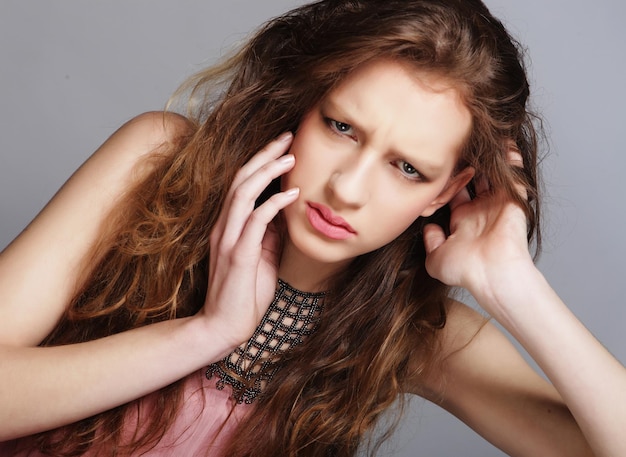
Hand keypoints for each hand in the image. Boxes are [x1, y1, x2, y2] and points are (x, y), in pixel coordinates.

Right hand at [200, 132, 298, 349]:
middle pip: (240, 179)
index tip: (282, 146)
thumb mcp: (261, 258)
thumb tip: (283, 212)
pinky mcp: (238, 255)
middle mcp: (224, 228)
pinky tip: (292, 194)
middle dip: (264, 155)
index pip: (241, 184)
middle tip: (287, 137)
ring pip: (243, 193)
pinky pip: (256, 221)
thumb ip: (268, 234)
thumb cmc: (244, 295)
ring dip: (268, 171)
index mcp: (228, 227)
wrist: (222, 328)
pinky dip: (274, 203)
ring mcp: (228, 240)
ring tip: (290, 156)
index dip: (260, 162)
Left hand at [423, 151, 533, 311]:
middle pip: (472, 179)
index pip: (453, 192)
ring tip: (478, 135)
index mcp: (463, 221)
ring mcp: (497, 205)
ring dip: (486, 157)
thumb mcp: (436, 259)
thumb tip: (428, 229)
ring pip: (492, 174)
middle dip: (464, 163)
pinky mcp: (512, 200)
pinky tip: (504, 142)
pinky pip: (513, 175)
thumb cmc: (466, 271)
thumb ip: (430, 242)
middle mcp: (480, 211)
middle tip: (454, 143)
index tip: (436, 163)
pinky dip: (510, 159)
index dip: (446, 178)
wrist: (493, 275)